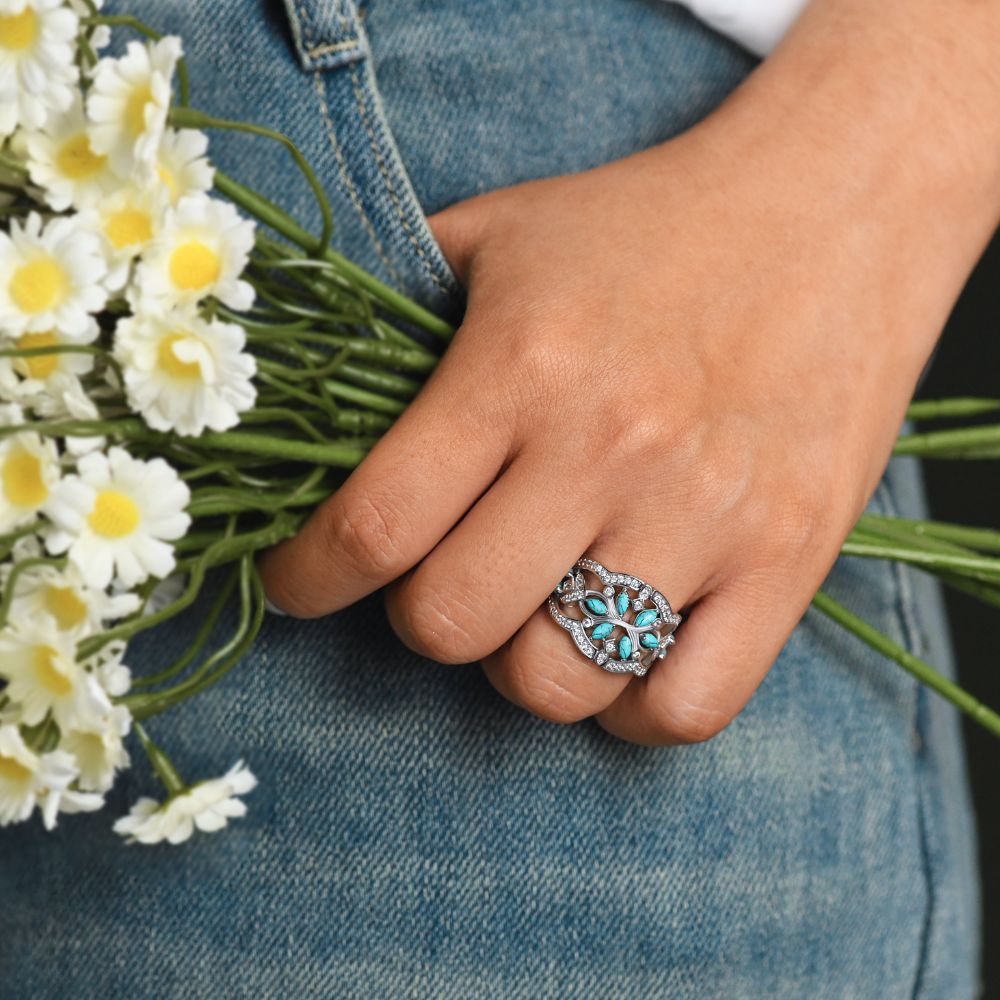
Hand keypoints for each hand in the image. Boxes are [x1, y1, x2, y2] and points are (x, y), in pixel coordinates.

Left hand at [261, 0, 999, 742]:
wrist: (832, 209)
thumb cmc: (651, 225)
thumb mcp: (504, 232)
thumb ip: (396, 308)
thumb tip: (307, 386)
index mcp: (520, 368)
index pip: (373, 526)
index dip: (308, 578)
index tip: (300, 582)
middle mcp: (608, 450)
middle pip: (451, 624)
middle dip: (418, 619)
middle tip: (441, 575)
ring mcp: (705, 516)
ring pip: (557, 682)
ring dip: (518, 663)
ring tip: (536, 606)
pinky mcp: (788, 560)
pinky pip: (684, 708)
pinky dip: (630, 710)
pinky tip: (620, 654)